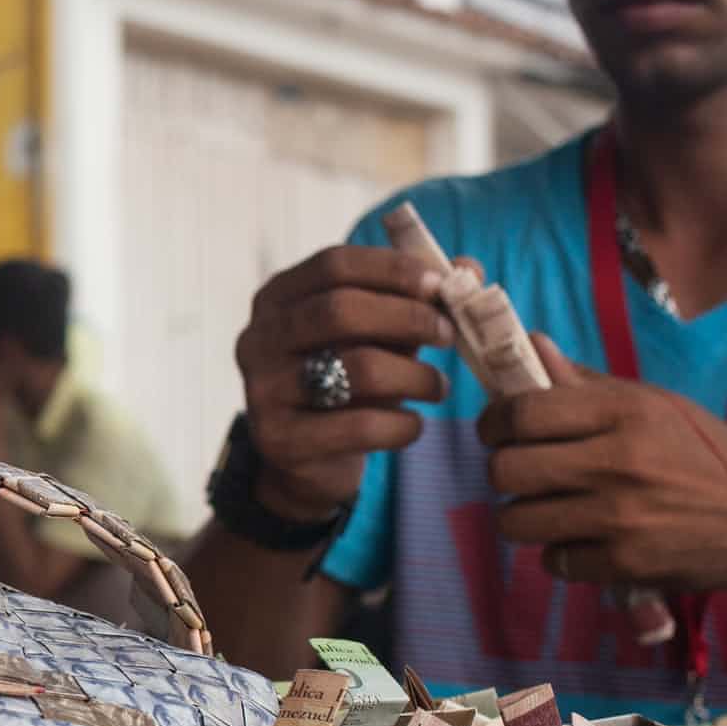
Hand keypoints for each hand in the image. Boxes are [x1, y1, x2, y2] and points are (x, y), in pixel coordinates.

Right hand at [231, 245, 453, 521]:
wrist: (306, 461)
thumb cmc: (348, 382)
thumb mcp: (379, 335)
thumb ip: (417, 300)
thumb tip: (468, 268)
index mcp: (277, 298)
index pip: (334, 264)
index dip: (393, 269)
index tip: (442, 285)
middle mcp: (258, 338)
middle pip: (340, 310)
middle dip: (408, 318)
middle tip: (449, 335)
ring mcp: (263, 390)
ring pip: (357, 369)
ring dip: (416, 376)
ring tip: (439, 387)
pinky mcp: (280, 441)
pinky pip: (359, 427)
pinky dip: (402, 426)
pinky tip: (414, 425)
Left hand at [480, 335, 726, 591]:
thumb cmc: (703, 452)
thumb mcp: (653, 404)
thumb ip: (585, 384)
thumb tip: (531, 346)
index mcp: (623, 412)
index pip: (520, 413)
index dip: (493, 423)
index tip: (497, 431)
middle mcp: (618, 461)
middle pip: (506, 469)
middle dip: (505, 471)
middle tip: (524, 473)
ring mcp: (620, 517)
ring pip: (517, 520)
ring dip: (524, 516)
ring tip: (550, 507)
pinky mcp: (626, 564)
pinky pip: (553, 560)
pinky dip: (560, 552)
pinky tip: (585, 539)